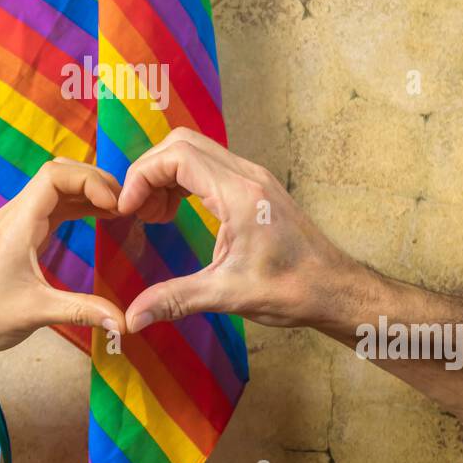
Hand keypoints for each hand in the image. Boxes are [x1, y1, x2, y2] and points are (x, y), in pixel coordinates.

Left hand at [0, 159, 125, 364]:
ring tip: (120, 208)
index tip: (115, 205)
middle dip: (94, 180)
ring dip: (87, 191)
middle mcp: (17, 214)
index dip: (89, 180)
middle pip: (59, 172)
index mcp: (18, 223)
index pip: (55, 175)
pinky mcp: (22, 232)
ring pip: (56, 187)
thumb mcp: (36, 312)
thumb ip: (82, 311)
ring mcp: (18, 221)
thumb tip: (125, 322)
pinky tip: (100, 216)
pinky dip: (78, 204)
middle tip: (125, 203)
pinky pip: (53, 205)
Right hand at [117, 128, 357, 331]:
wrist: (336, 289)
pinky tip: (177, 212)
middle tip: (135, 209)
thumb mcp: (228, 295)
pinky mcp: (256, 187)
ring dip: (166, 174)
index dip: (142, 176)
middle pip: (182, 143)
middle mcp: (247, 175)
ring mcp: (253, 177)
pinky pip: (210, 164)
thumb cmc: (292, 289)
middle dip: (149, 171)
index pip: (177, 156)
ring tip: (153, 214)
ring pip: (196, 150)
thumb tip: (131, 318)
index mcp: (240, 194)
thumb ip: (175, 300)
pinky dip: (184, 180)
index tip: (127, 210)